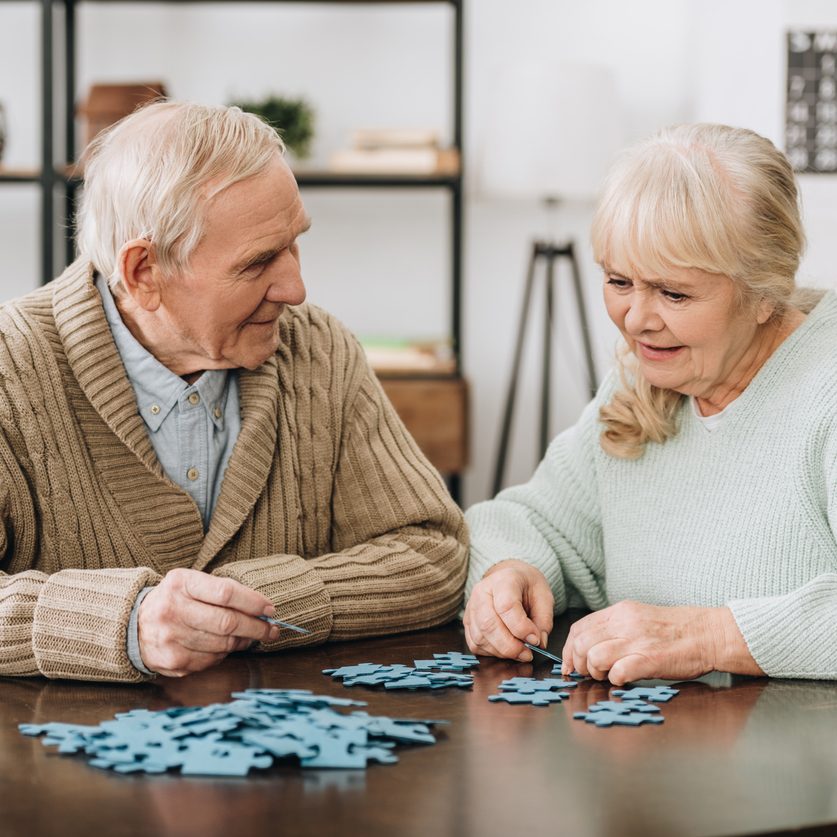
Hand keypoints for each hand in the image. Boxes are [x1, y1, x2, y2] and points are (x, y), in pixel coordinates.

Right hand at [137, 568, 279, 676]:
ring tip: (250, 636)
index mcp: (180, 583)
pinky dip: (224, 654)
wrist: (133, 625)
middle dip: (256, 627)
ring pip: (223, 644)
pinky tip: (225, 646)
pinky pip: (211, 660)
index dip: (253, 602)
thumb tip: (262, 610)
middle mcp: (172, 610)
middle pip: (227, 622)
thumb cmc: (174, 600)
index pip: (226, 593)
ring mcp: (170, 638)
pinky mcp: (172, 661)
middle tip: (271, 629)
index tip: (270, 609)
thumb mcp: (191, 583)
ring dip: (243, 641)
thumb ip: (222, 592)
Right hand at [464, 559, 553, 660]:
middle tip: (527, 653)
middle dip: (510, 646)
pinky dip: (491, 652)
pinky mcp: (467, 621)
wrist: (508, 577)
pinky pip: (474, 644)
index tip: (535, 640)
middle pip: (488, 624)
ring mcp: (471, 607)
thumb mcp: (544, 597)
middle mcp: (482, 592)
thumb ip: (543, 621)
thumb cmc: (526, 586)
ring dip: (501, 651)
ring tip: (518, 651)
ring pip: (480, 637)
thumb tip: (538, 643)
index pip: (506, 606)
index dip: (521, 628)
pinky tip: (504, 649)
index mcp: (503, 580)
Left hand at [560, 601, 760, 684]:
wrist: (709, 633)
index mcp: (620, 612)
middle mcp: (624, 623)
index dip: (569, 649)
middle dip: (578, 663)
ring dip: (595, 672)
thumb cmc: (676, 630)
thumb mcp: (639, 618)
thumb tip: (590, 646)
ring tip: (607, 676)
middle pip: (581, 643)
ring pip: (594, 656)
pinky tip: (623, 679)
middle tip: (588, 674)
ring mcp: (637, 640)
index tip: (570, 664)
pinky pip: (619, 671)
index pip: (580, 628)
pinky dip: (615, 679)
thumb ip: (615, 628)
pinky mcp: (651, 659)